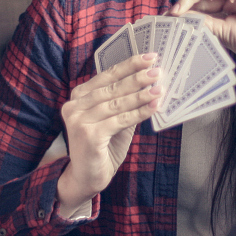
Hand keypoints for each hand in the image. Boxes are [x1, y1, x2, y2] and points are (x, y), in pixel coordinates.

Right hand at [56, 54, 161, 216]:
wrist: (86, 178)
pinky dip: (139, 112)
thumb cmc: (102, 149)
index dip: (129, 65)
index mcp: (79, 97)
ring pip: (117, 103)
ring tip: (160, 88)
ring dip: (141, 95)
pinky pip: (119, 120)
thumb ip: (126, 104)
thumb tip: (151, 84)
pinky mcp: (88, 134)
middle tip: (158, 70)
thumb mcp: (116, 122)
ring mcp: (79, 120)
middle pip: (112, 87)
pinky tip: (154, 106)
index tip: (149, 57)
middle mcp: (75, 105)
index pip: (107, 76)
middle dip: (137, 77)